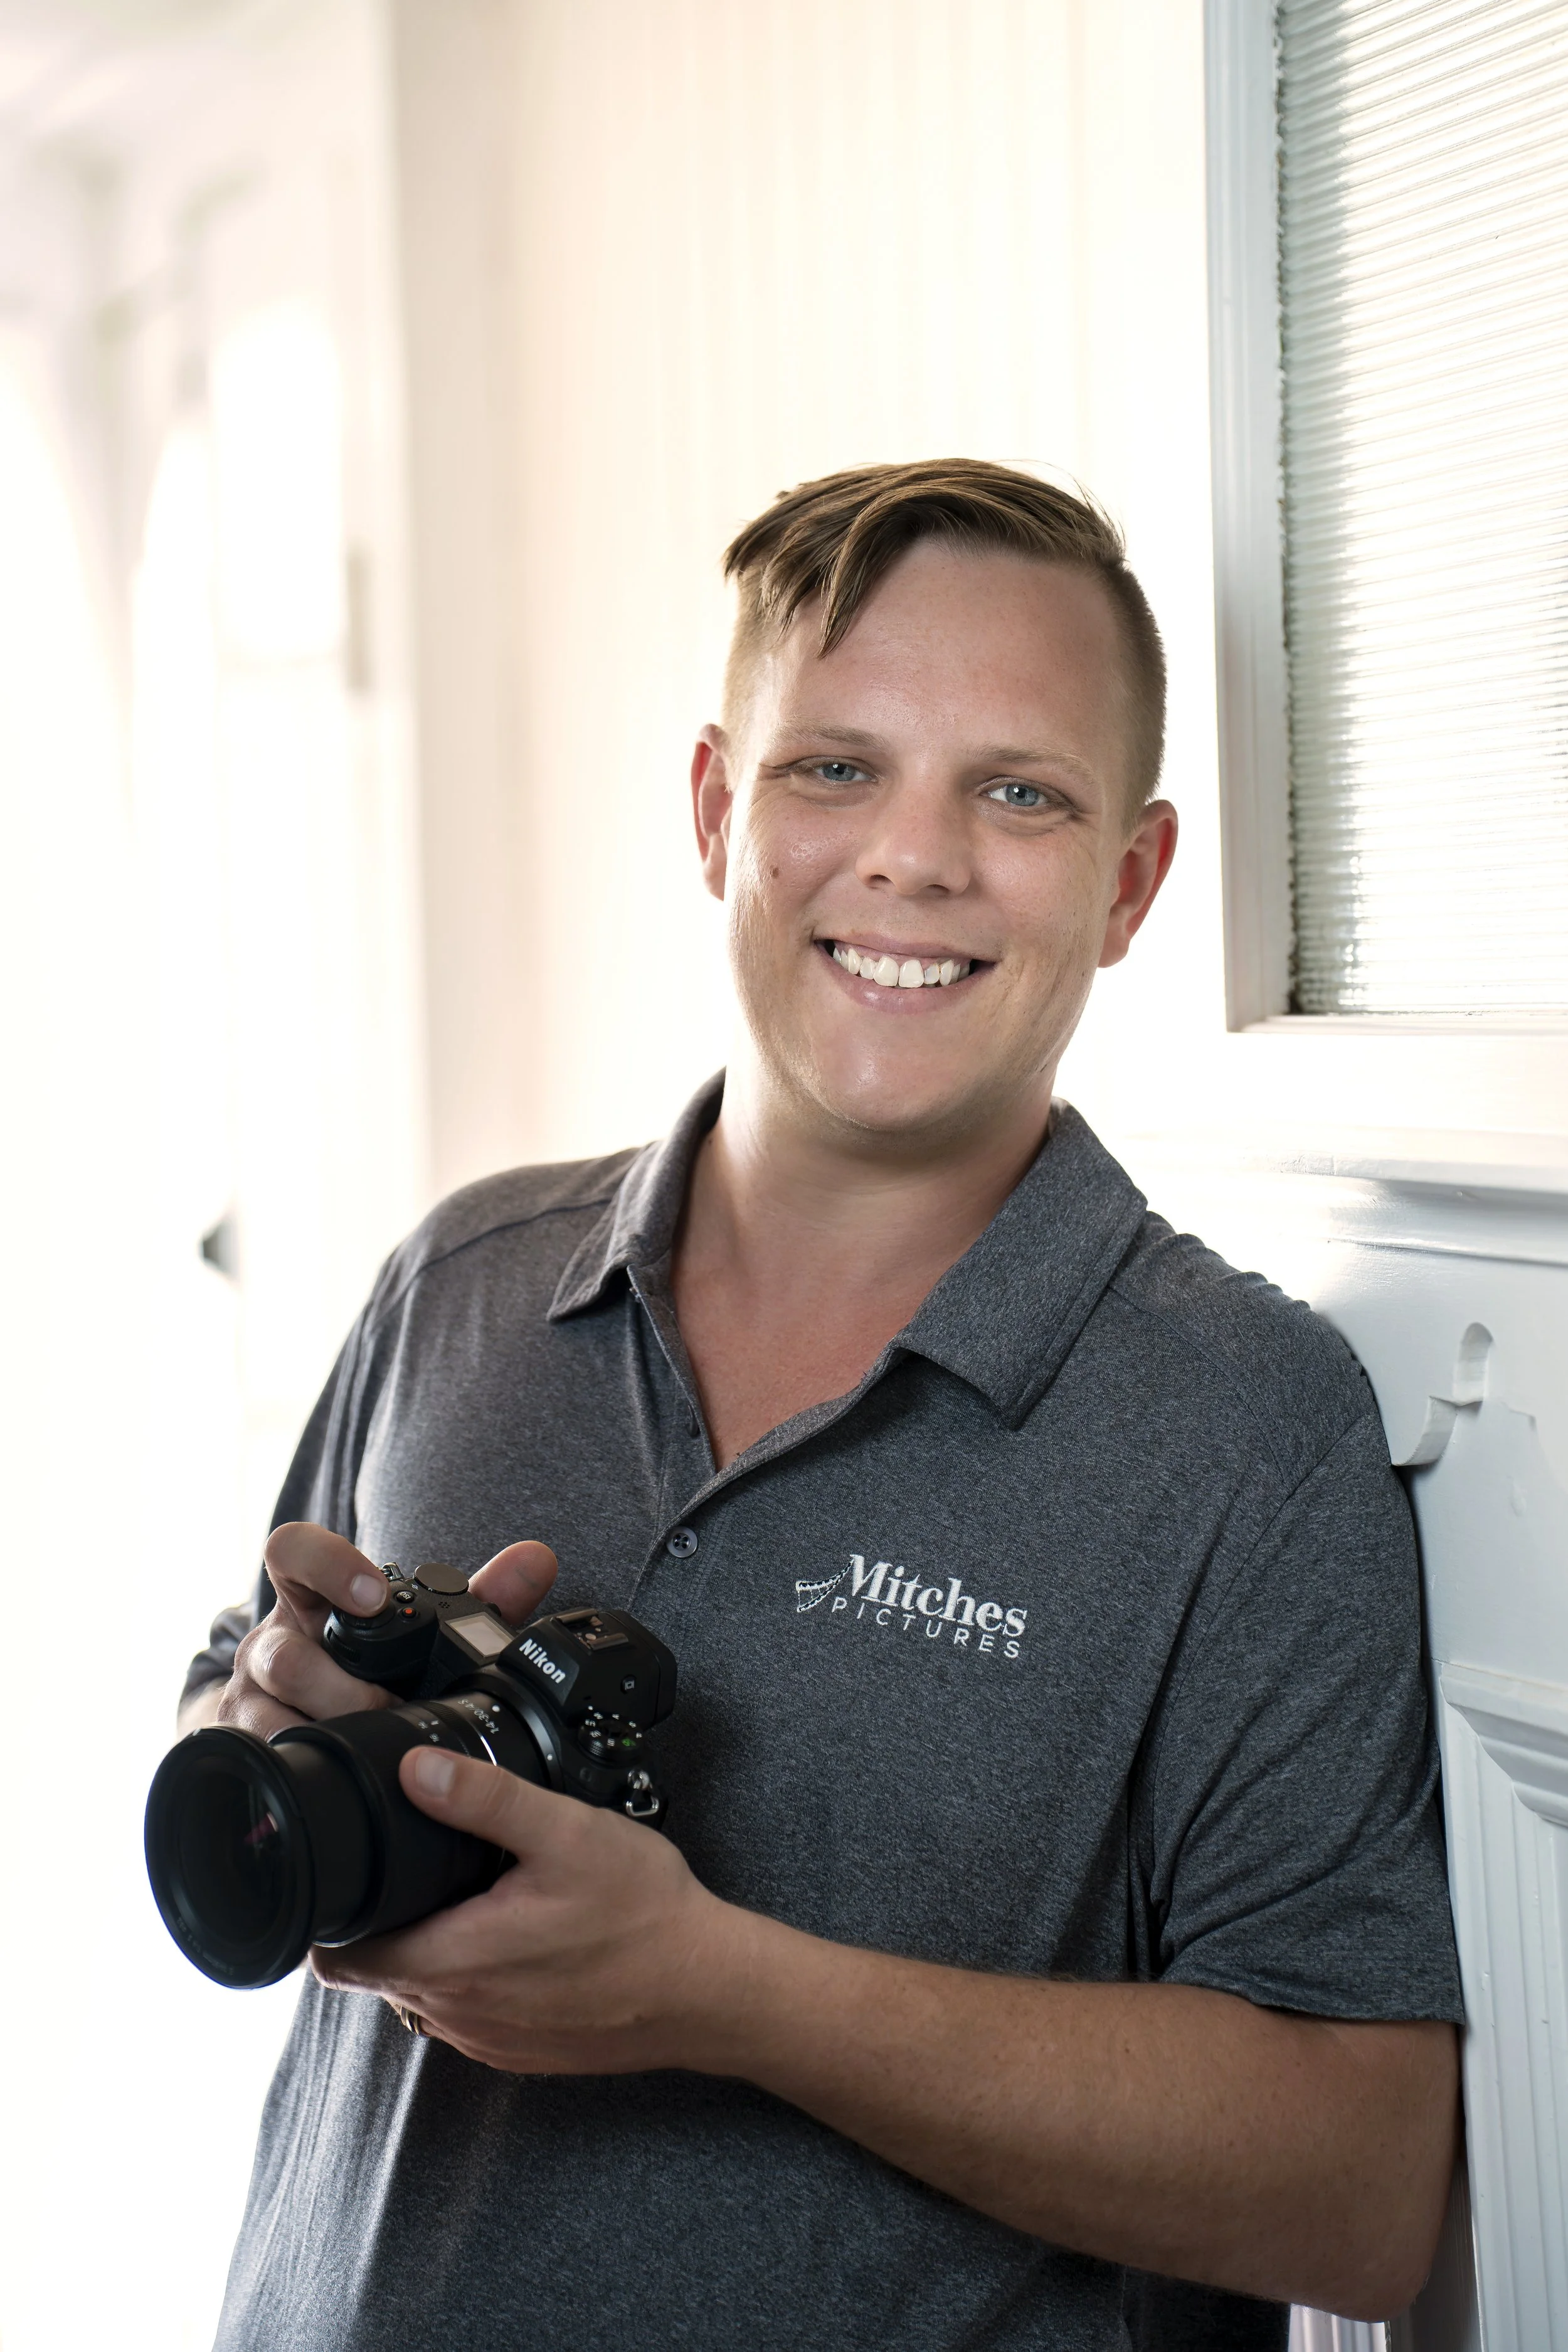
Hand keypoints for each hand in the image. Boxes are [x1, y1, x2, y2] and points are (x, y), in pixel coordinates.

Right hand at [201, 1522, 559, 1740]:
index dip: (327, 1564)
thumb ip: (483, 1596)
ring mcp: (247, 1692)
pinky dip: (295, 1762)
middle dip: (342, 1685)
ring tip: (368, 1740)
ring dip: (325, 1726)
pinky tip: (328, 1772)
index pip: (293, 1549)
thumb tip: (538, 1560)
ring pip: (267, 1706)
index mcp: (310, 1596)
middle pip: (283, 1651)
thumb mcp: (424, 1630)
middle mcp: (270, 1640)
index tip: (373, 1597)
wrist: (302, 1714)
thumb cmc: (370, 1664)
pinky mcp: (240, 1739)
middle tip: (388, 1703)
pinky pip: (255, 1751)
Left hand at [310, 1747, 748, 2074]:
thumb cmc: (645, 1913)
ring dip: (429, 1948)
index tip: (346, 1877)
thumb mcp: (565, 1832)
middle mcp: (460, 2015)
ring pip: (421, 1993)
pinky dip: (470, 1975)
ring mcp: (489, 2042)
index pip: (339, 1963)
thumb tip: (414, 1770)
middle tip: (415, 1866)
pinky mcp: (519, 2052)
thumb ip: (485, 1799)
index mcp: (456, 1964)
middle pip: (378, 1972)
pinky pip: (465, 2012)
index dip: (329, 1919)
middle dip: (382, 1922)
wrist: (709, 1988)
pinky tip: (512, 1935)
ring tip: (468, 1895)